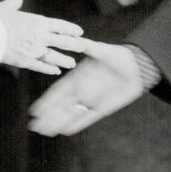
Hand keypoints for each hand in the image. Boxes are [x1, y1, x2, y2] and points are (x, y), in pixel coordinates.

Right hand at [0, 0, 85, 74]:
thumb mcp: (6, 8)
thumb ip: (14, 3)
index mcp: (38, 22)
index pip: (60, 25)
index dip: (71, 29)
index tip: (79, 32)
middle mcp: (40, 36)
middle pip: (63, 41)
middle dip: (75, 44)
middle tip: (83, 47)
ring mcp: (34, 50)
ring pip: (55, 56)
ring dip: (65, 60)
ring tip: (72, 63)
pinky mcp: (26, 61)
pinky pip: (42, 66)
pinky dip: (50, 69)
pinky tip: (56, 71)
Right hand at [28, 41, 142, 135]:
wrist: (136, 67)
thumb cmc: (118, 56)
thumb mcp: (102, 51)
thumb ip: (89, 48)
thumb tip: (77, 39)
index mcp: (78, 77)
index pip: (58, 91)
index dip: (46, 100)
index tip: (34, 110)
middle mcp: (81, 90)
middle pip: (61, 105)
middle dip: (48, 115)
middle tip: (34, 126)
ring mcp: (91, 100)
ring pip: (70, 113)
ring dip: (58, 122)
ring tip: (44, 131)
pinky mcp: (102, 108)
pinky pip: (86, 118)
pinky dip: (76, 124)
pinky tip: (64, 131)